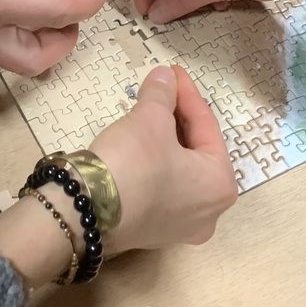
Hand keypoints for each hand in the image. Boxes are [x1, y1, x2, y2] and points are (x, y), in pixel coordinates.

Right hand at [0, 65, 234, 287]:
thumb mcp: (149, 119)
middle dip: (177, 119)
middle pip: (195, 152)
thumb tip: (165, 76)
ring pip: (178, 173)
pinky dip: (153, 167)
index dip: (187, 94)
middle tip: (161, 92)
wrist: (85, 212)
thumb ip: (162, 94)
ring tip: (147, 116)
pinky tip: (138, 148)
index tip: (172, 72)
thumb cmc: (132, 163)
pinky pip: (160, 192)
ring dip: (165, 143)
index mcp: (220, 184)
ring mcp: (179, 229)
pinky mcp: (151, 235)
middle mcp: (209, 213)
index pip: (206, 126)